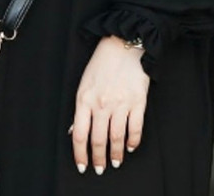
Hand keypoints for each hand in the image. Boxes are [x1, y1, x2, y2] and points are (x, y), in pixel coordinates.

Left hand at [71, 35, 149, 174]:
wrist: (124, 44)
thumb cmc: (102, 62)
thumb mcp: (84, 83)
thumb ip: (81, 108)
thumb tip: (75, 130)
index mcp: (84, 99)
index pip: (79, 134)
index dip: (80, 154)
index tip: (82, 165)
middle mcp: (102, 104)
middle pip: (98, 140)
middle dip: (98, 158)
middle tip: (100, 168)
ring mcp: (121, 104)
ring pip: (117, 138)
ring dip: (116, 154)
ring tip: (116, 162)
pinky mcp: (138, 102)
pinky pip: (135, 128)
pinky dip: (133, 141)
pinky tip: (131, 147)